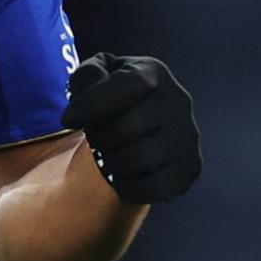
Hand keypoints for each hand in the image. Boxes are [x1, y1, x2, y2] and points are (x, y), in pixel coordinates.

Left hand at [64, 53, 200, 203]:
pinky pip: (156, 187)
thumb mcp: (98, 75)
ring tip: (107, 158)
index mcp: (154, 73)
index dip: (93, 104)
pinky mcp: (190, 167)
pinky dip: (129, 187)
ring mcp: (188, 137)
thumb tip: (86, 99)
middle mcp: (178, 102)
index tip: (69, 120)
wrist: (144, 123)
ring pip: (140, 160)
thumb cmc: (113, 98)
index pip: (130, 85)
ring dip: (111, 164)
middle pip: (128, 128)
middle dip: (99, 139)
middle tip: (94, 140)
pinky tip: (121, 177)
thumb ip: (88, 75)